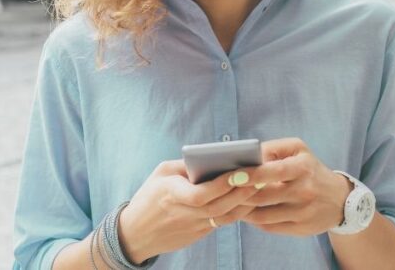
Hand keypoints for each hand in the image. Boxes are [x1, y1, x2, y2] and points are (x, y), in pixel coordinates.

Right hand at [117, 159, 262, 263]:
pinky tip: (248, 200)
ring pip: (224, 218)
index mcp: (170, 194)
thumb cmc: (148, 197)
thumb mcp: (160, 173)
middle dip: (241, 192)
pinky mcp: (197, 235)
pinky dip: (236, 212)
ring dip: (244, 203)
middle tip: (259, 177)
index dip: (222, 185)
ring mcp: (191, 227)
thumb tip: (212, 159)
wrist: (135, 234)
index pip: (200, 194)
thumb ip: (185, 166)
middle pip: (218, 206)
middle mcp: (182, 213)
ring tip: (259, 187)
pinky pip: (221, 224)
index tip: (239, 171)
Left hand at [238, 138, 352, 236]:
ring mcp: (303, 213)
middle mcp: (304, 191)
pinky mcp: (301, 229)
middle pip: (263, 196)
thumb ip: (272, 149)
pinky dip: (254, 221)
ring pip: (263, 215)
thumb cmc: (310, 169)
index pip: (273, 171)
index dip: (250, 174)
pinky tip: (247, 213)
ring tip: (232, 201)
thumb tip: (246, 157)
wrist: (340, 199)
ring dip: (243, 209)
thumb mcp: (298, 150)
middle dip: (240, 194)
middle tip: (225, 190)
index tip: (232, 175)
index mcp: (303, 168)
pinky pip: (269, 227)